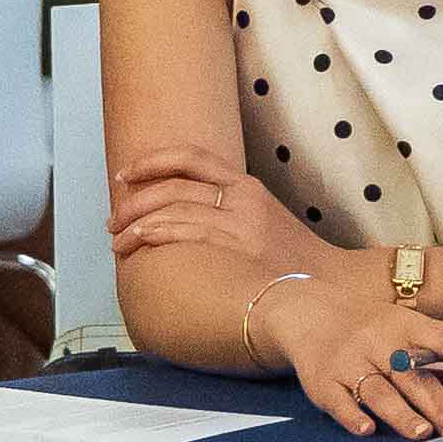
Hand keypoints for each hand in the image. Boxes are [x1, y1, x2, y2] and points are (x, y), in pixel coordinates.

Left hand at [109, 144, 321, 279]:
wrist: (330, 283)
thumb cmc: (296, 263)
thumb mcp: (266, 223)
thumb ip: (233, 213)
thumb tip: (191, 221)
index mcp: (248, 186)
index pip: (193, 158)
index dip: (153, 161)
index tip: (126, 174)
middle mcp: (242, 197)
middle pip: (173, 185)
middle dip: (134, 200)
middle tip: (113, 219)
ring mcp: (239, 220)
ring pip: (172, 207)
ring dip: (136, 222)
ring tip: (117, 241)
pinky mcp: (237, 244)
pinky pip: (184, 229)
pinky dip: (154, 232)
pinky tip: (137, 241)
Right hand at [254, 273, 442, 438]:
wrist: (309, 312)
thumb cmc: (373, 330)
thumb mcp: (410, 336)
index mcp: (409, 325)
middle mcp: (380, 340)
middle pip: (414, 374)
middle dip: (439, 403)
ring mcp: (349, 361)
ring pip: (378, 390)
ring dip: (400, 412)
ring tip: (422, 433)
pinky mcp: (322, 381)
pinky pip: (339, 401)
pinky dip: (352, 415)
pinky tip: (366, 430)